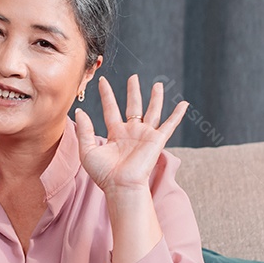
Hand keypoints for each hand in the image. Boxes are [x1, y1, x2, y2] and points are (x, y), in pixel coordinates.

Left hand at [74, 74, 187, 194]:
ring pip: (152, 111)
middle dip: (133, 91)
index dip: (107, 95)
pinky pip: (170, 125)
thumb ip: (85, 130)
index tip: (102, 81)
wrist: (120, 186)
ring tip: (158, 84)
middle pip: (133, 106)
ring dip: (156, 98)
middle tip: (133, 76)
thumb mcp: (87, 150)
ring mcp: (145, 135)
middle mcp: (131, 132)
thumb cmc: (103, 173)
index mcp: (115, 133)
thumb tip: (80, 111)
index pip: (111, 108)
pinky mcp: (157, 140)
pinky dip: (177, 115)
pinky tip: (184, 104)